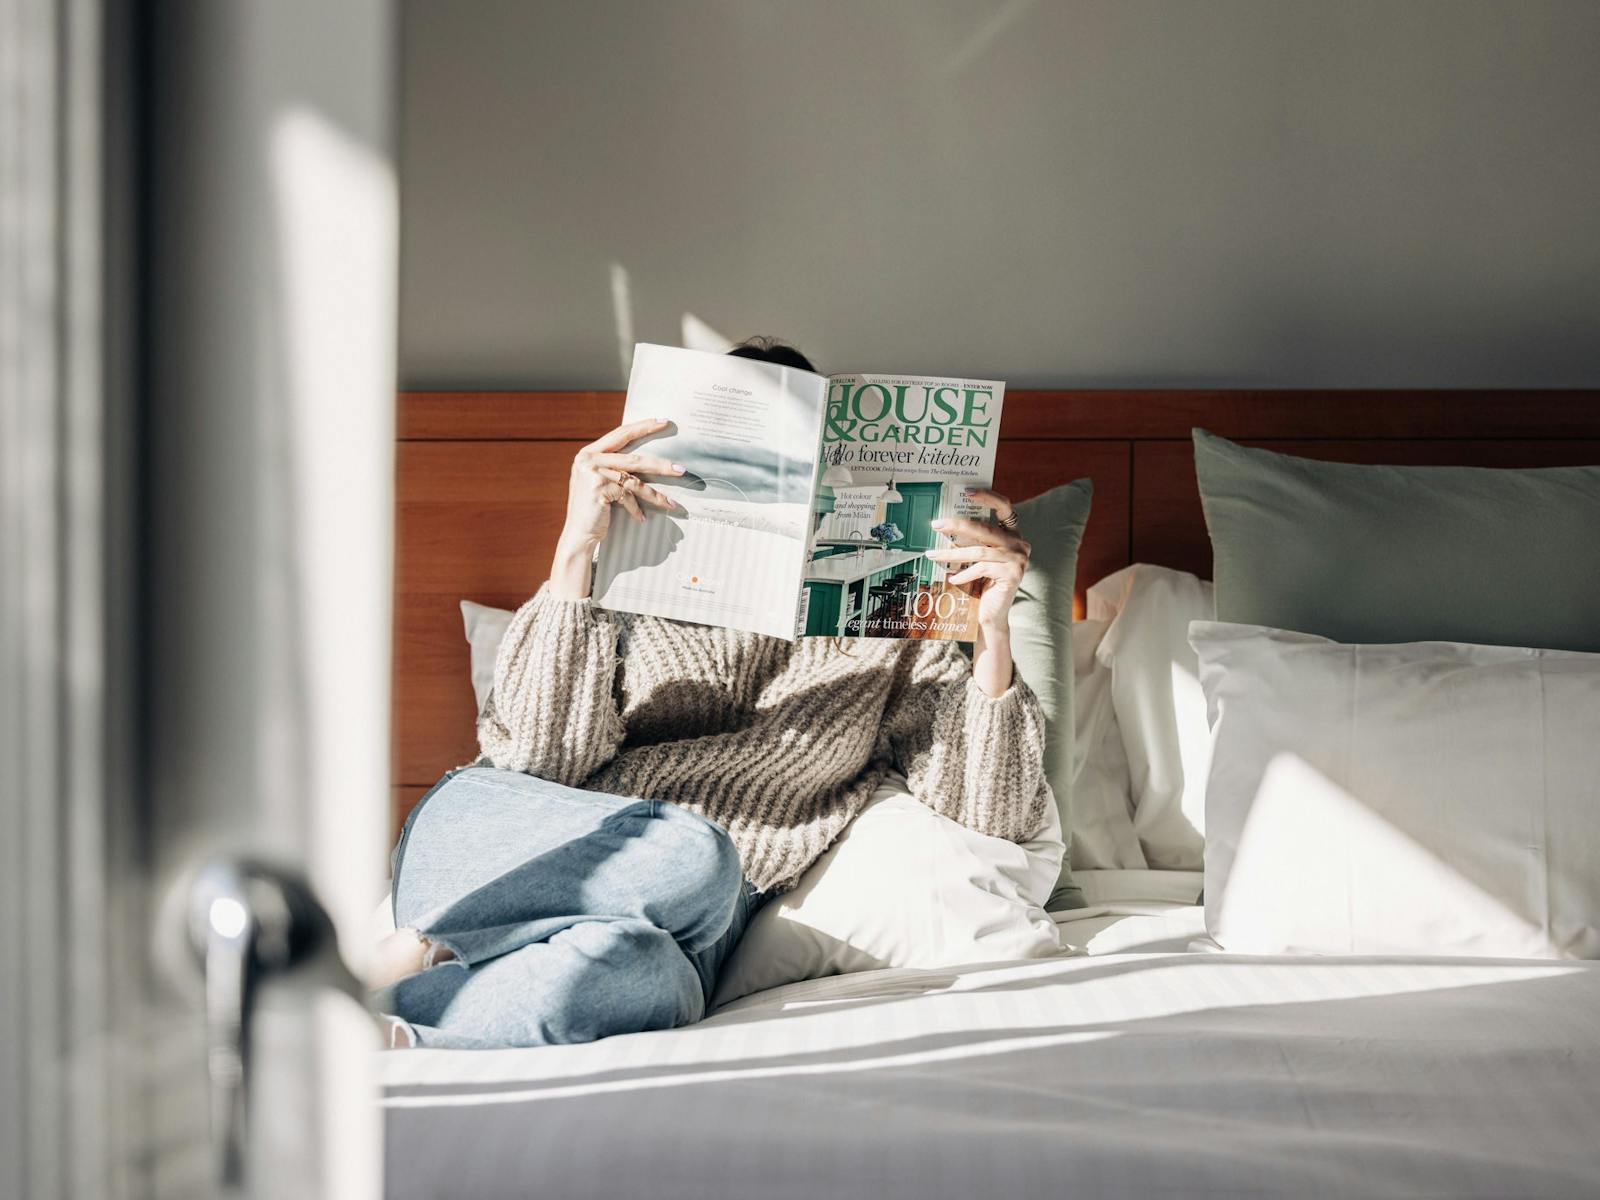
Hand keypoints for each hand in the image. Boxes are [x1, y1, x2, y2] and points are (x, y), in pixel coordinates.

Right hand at [562, 417, 683, 545]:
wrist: (578, 534)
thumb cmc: (593, 509)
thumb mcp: (600, 482)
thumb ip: (613, 467)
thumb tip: (646, 459)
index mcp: (588, 453)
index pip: (620, 434)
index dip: (643, 427)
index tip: (663, 421)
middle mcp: (588, 459)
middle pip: (632, 458)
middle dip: (660, 465)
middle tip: (681, 469)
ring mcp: (593, 473)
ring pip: (634, 480)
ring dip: (656, 494)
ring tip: (672, 503)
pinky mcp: (599, 489)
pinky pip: (627, 497)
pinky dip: (636, 509)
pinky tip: (642, 518)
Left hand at [923, 489, 1029, 630]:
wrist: (991, 614)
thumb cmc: (981, 584)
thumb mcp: (978, 557)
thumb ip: (972, 540)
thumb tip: (945, 523)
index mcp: (1012, 534)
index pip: (1004, 507)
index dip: (988, 496)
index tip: (967, 491)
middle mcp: (1020, 544)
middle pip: (985, 528)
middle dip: (957, 525)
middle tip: (936, 525)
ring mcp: (1019, 559)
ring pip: (978, 551)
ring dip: (951, 553)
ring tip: (932, 555)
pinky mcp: (1013, 574)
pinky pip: (981, 568)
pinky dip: (963, 573)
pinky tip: (951, 578)